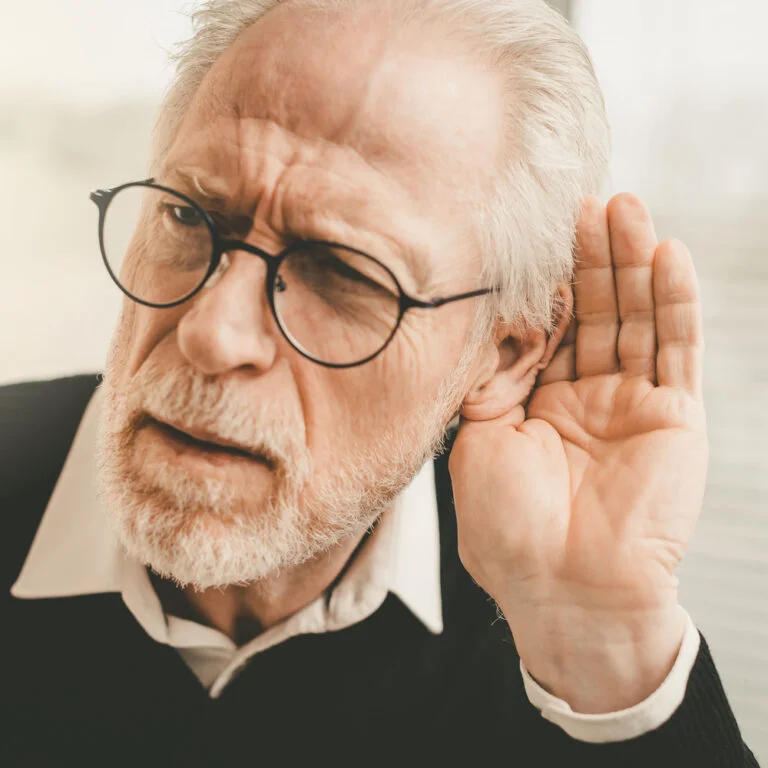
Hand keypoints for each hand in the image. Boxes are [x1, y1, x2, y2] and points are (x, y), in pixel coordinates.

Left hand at [449, 193, 707, 712]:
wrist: (564, 592)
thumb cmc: (507, 528)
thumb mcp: (477, 439)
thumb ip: (491, 378)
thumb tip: (496, 324)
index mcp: (534, 405)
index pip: (545, 329)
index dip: (544, 284)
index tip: (536, 233)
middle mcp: (583, 399)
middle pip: (591, 313)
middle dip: (588, 258)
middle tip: (583, 202)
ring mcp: (631, 404)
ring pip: (635, 319)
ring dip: (631, 263)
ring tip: (624, 207)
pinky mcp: (674, 415)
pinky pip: (677, 349)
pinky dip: (674, 301)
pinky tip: (666, 254)